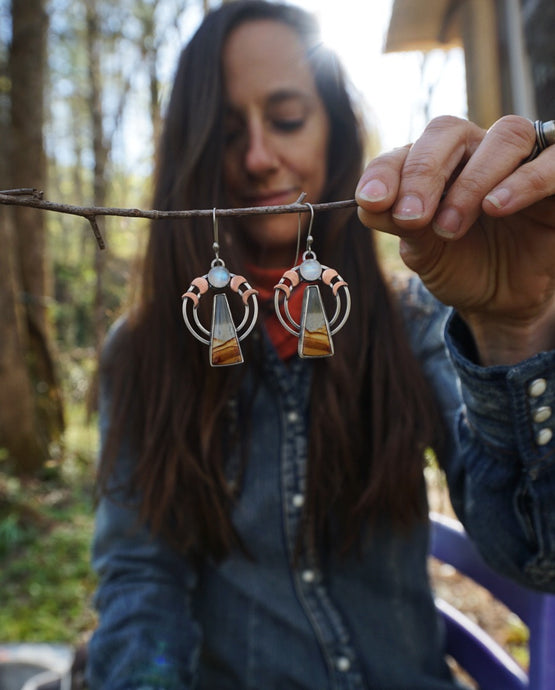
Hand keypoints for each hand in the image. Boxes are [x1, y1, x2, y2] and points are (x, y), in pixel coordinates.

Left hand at [356, 115, 554, 364]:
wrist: (501, 301)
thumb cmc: (460, 266)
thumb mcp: (423, 251)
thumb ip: (398, 223)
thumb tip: (368, 202)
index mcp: (437, 164)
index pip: (407, 150)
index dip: (386, 170)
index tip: (371, 200)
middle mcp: (478, 151)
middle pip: (450, 131)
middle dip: (424, 172)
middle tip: (411, 215)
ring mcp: (522, 160)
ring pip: (506, 135)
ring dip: (472, 180)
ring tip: (450, 226)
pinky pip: (554, 160)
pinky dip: (526, 179)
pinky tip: (497, 206)